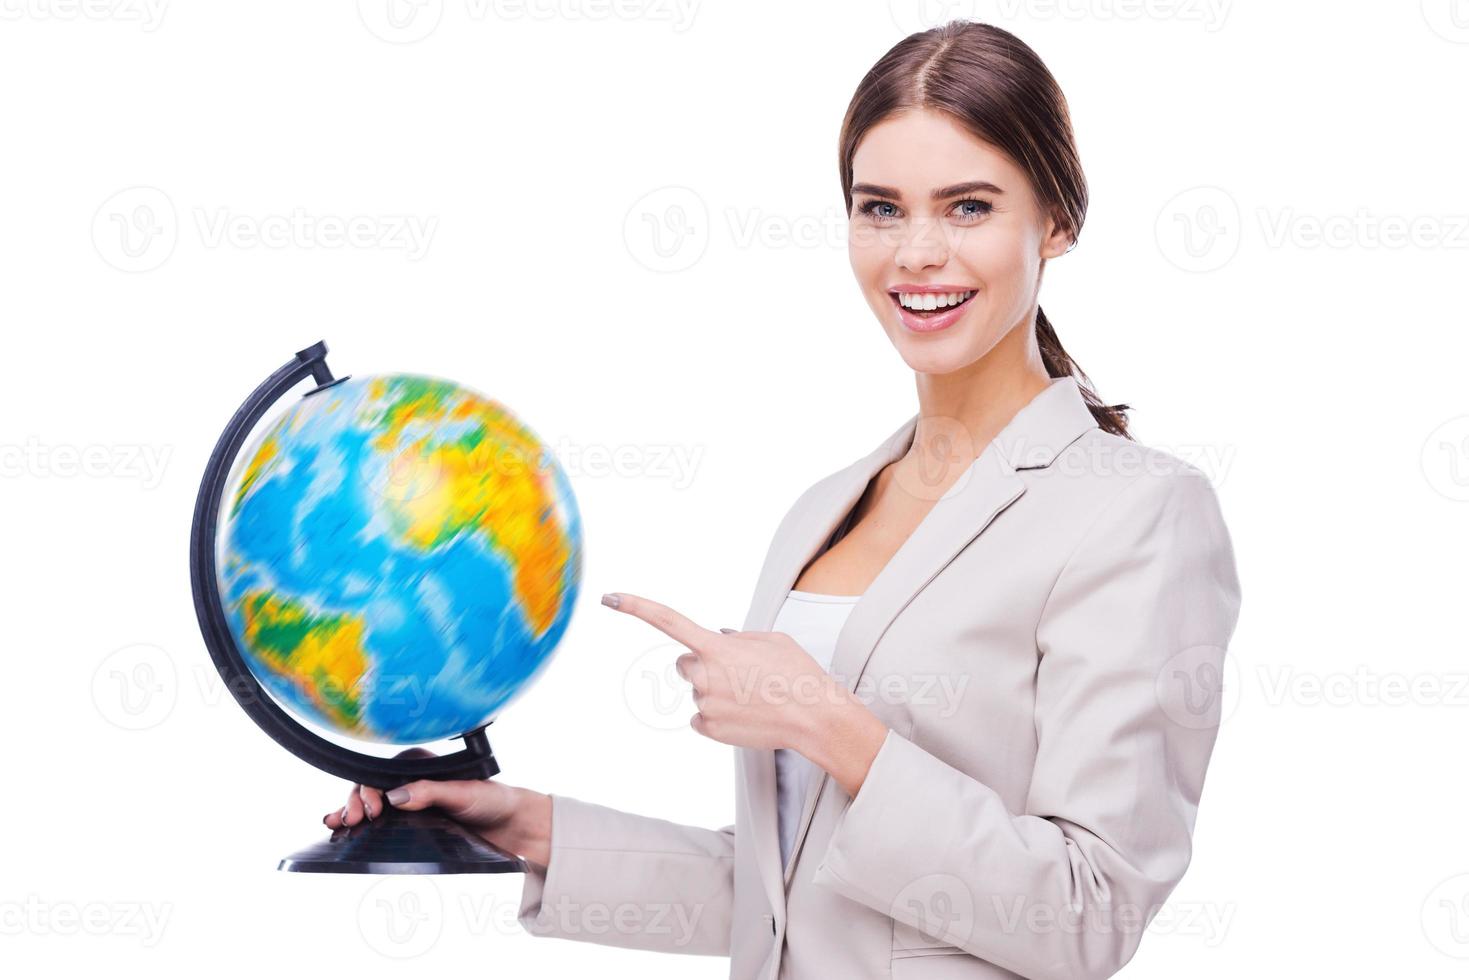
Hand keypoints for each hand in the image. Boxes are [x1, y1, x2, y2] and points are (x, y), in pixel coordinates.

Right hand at [322, 747, 551, 866]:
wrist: (512, 827)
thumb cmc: (493, 801)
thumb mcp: (464, 793)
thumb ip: (432, 792)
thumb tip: (396, 795)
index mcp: (421, 766)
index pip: (382, 773)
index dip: (370, 789)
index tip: (373, 810)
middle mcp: (411, 783)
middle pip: (370, 789)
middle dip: (356, 802)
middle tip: (352, 820)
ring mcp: (409, 805)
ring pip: (370, 806)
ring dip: (351, 813)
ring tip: (339, 824)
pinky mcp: (411, 827)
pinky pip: (380, 826)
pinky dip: (359, 827)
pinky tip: (340, 832)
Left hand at [601, 591, 853, 755]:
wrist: (815, 717)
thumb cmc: (798, 674)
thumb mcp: (772, 640)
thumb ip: (738, 637)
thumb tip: (720, 638)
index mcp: (716, 647)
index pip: (667, 620)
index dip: (635, 607)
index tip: (608, 597)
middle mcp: (704, 675)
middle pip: (686, 664)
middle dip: (705, 666)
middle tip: (741, 675)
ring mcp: (704, 705)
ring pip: (698, 692)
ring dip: (717, 692)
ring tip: (752, 697)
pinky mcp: (709, 729)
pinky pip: (702, 718)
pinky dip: (719, 717)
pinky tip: (746, 716)